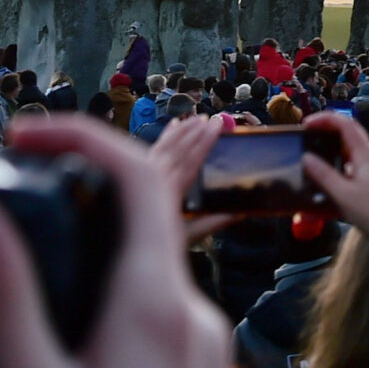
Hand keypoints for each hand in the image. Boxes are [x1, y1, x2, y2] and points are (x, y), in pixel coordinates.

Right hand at [0, 116, 267, 367]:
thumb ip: (0, 302)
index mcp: (157, 311)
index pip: (137, 178)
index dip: (79, 137)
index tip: (17, 135)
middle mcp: (192, 324)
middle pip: (144, 217)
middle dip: (79, 185)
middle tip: (7, 178)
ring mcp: (198, 362)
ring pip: (145, 269)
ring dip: (91, 242)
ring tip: (19, 244)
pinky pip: (148, 317)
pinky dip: (104, 293)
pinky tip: (56, 327)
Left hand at [147, 114, 236, 246]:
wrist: (128, 249)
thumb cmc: (158, 246)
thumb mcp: (189, 236)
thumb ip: (214, 222)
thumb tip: (240, 213)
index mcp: (171, 191)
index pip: (192, 160)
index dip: (205, 141)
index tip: (217, 125)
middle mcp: (157, 178)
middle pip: (179, 149)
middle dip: (196, 131)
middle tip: (212, 118)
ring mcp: (145, 174)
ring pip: (164, 146)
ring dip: (181, 131)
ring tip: (196, 118)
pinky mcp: (137, 174)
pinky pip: (152, 149)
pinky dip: (164, 137)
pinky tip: (171, 126)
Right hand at [301, 115, 368, 239]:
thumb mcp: (343, 195)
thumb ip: (324, 175)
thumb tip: (306, 157)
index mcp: (366, 155)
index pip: (345, 124)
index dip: (325, 119)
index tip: (306, 125)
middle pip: (349, 134)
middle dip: (328, 131)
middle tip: (309, 136)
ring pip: (352, 151)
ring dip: (334, 149)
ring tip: (315, 158)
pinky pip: (355, 166)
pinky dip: (340, 165)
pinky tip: (330, 180)